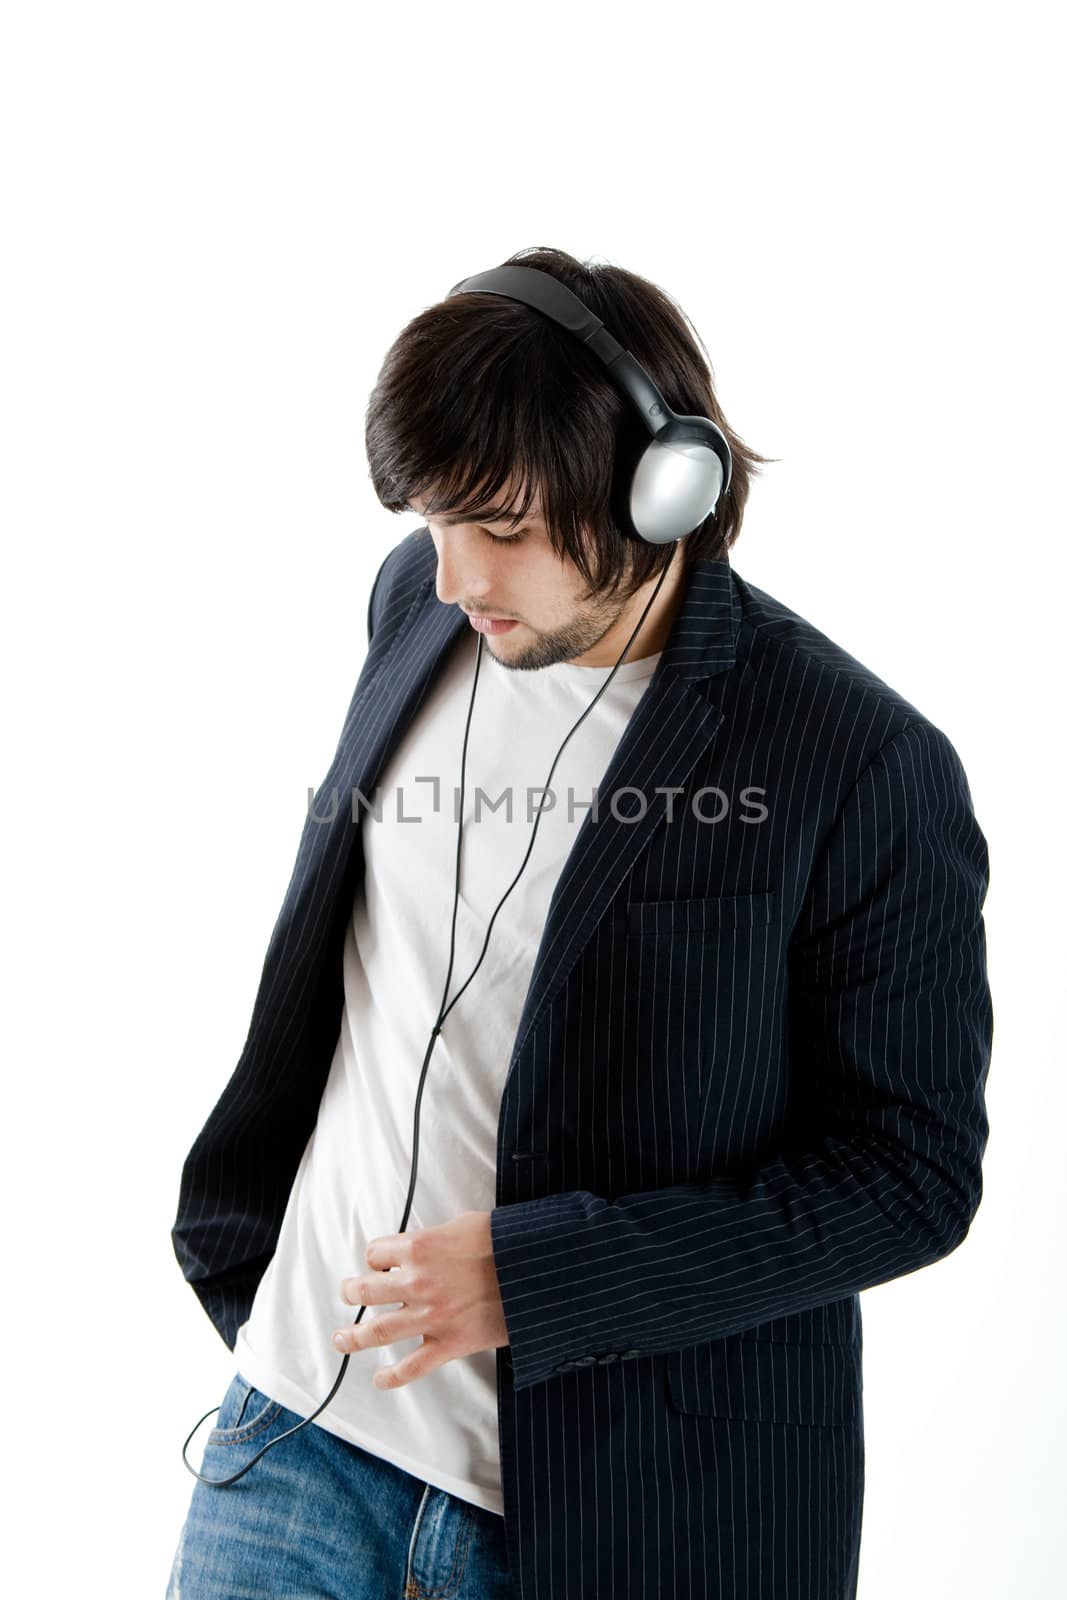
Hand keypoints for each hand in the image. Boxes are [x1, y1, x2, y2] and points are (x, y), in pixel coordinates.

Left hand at [332, 1209, 509, 1389]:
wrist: (536, 1271)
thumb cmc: (505, 1243)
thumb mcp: (465, 1223)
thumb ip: (436, 1236)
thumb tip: (425, 1244)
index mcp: (419, 1247)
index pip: (375, 1253)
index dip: (375, 1258)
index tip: (379, 1263)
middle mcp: (418, 1282)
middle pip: (365, 1291)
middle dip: (351, 1292)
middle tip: (348, 1293)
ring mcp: (431, 1316)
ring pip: (376, 1331)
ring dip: (352, 1337)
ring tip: (340, 1339)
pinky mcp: (449, 1343)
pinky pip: (411, 1367)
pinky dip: (391, 1378)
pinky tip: (379, 1379)